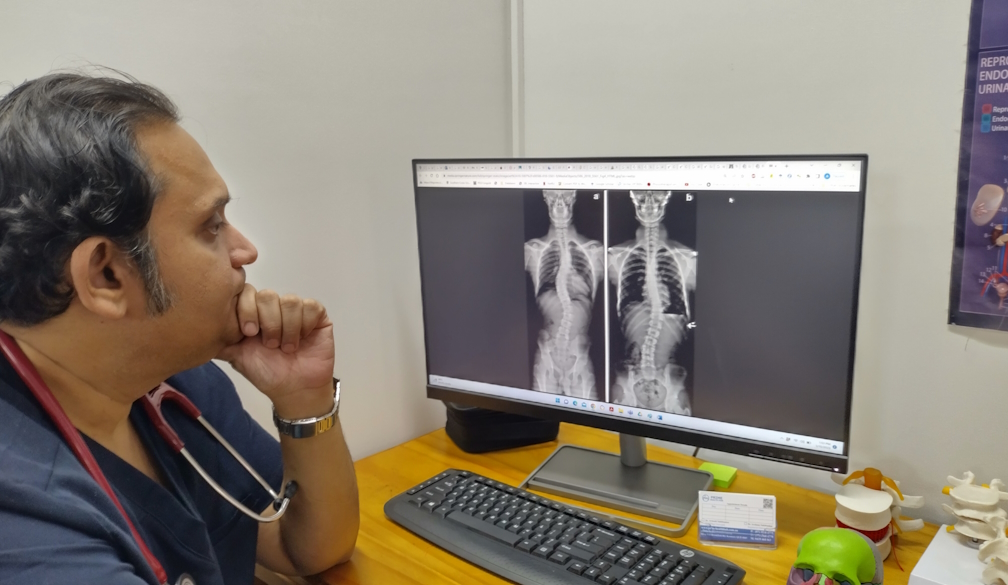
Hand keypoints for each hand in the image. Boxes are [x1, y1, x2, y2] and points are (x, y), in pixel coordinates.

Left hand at [217, 284, 334, 406]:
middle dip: (268, 323)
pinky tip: (302, 340)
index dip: (246, 309)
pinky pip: (311, 307)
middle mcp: (274, 308)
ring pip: (290, 301)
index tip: (248, 333)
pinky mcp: (317, 315)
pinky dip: (304, 326)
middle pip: (268, 295)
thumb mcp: (236, 356)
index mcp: (254, 313)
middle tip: (270, 345)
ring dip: (287, 329)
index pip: (246, 292)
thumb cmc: (267, 374)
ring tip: (287, 348)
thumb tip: (194, 332)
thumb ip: (220, 340)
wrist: (295, 390)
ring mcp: (296, 310)